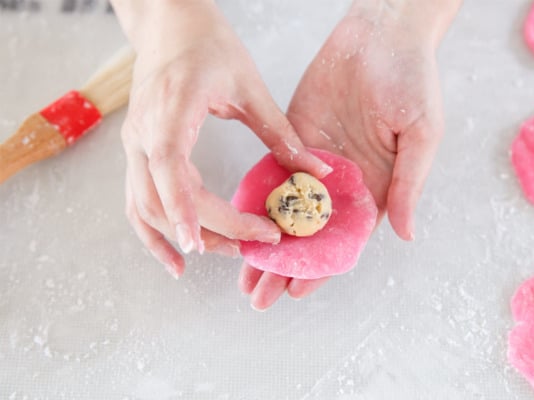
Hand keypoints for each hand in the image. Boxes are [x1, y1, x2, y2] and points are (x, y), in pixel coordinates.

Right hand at [112, 0, 331, 277]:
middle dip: (207, 229)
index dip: (191, 210)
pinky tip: (177, 257)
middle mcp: (143, 134)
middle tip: (251, 243)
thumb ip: (280, 132)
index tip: (220, 241)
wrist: (169, 24)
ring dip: (181, 237)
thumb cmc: (206, 44)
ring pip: (145, 207)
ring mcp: (134, 145)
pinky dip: (153, 234)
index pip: (174, 171)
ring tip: (223, 252)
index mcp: (170, 112)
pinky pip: (136, 202)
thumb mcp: (248, 85)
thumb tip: (317, 171)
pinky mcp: (136, 152)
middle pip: (162, 199)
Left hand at [239, 0, 460, 309]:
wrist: (383, 32)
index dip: (320, 266)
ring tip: (244, 270)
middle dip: (284, 264)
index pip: (343, 238)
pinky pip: (272, 171)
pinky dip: (256, 199)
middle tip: (258, 294)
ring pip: (285, 210)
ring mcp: (316, 159)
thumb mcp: (421, 135)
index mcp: (374, 186)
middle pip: (308, 233)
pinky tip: (238, 222)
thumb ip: (409, 184)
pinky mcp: (294, 135)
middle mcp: (341, 180)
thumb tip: (404, 234)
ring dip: (265, 241)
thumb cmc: (413, 80)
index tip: (296, 290)